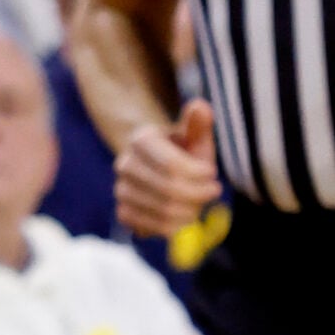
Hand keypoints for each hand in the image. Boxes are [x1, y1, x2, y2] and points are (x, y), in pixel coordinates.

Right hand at [116, 100, 218, 236]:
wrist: (161, 169)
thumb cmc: (183, 151)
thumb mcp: (194, 135)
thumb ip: (199, 123)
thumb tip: (200, 106)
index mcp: (141, 139)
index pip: (172, 165)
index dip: (198, 173)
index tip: (213, 173)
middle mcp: (125, 164)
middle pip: (168, 190)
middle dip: (197, 194)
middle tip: (213, 192)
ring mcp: (121, 190)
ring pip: (161, 212)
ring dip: (189, 212)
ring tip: (200, 203)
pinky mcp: (123, 213)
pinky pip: (151, 228)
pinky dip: (173, 227)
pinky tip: (185, 217)